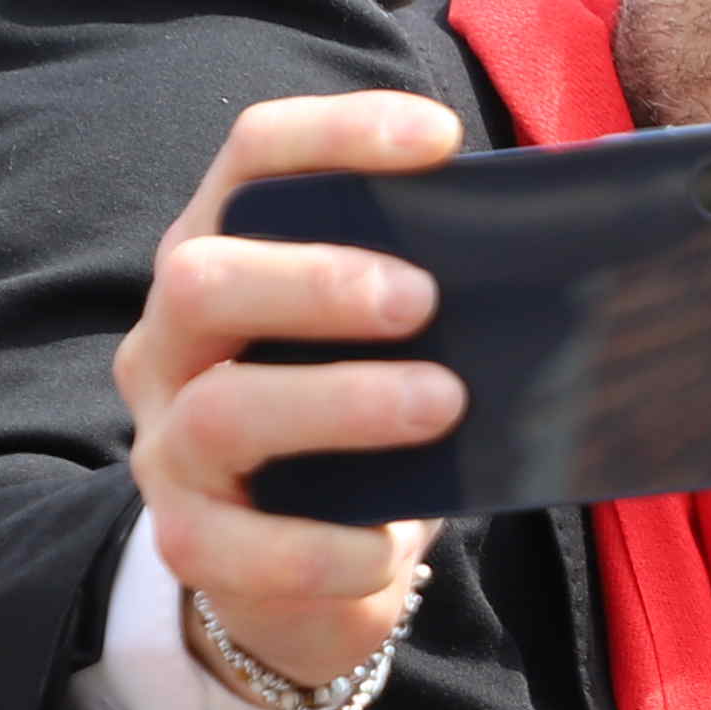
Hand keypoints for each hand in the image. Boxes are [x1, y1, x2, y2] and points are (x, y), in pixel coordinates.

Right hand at [113, 91, 470, 700]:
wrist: (298, 574)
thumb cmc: (355, 430)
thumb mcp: (380, 349)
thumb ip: (423, 296)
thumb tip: (542, 256)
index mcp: (218, 260)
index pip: (250, 162)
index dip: (336, 135)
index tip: (441, 139)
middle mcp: (171, 344)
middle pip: (199, 277)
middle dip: (316, 280)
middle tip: (423, 298)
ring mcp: (168, 447)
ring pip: (223, 411)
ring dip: (340, 402)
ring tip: (442, 404)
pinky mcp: (191, 544)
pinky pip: (246, 548)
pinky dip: (329, 546)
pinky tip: (390, 546)